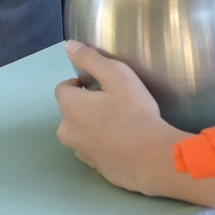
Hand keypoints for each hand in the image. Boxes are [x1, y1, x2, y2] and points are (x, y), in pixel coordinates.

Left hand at [55, 41, 186, 197]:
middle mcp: (68, 132)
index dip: (80, 83)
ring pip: (81, 132)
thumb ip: (90, 59)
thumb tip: (69, 46)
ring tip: (120, 122)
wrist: (151, 157)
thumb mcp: (116, 75)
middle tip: (113, 103)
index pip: (63, 89)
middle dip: (85, 105)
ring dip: (92, 125)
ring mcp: (81, 153)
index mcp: (70, 107)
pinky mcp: (95, 168)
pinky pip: (94, 150)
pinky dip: (103, 144)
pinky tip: (124, 141)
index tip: (100, 85)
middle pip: (70, 112)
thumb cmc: (134, 112)